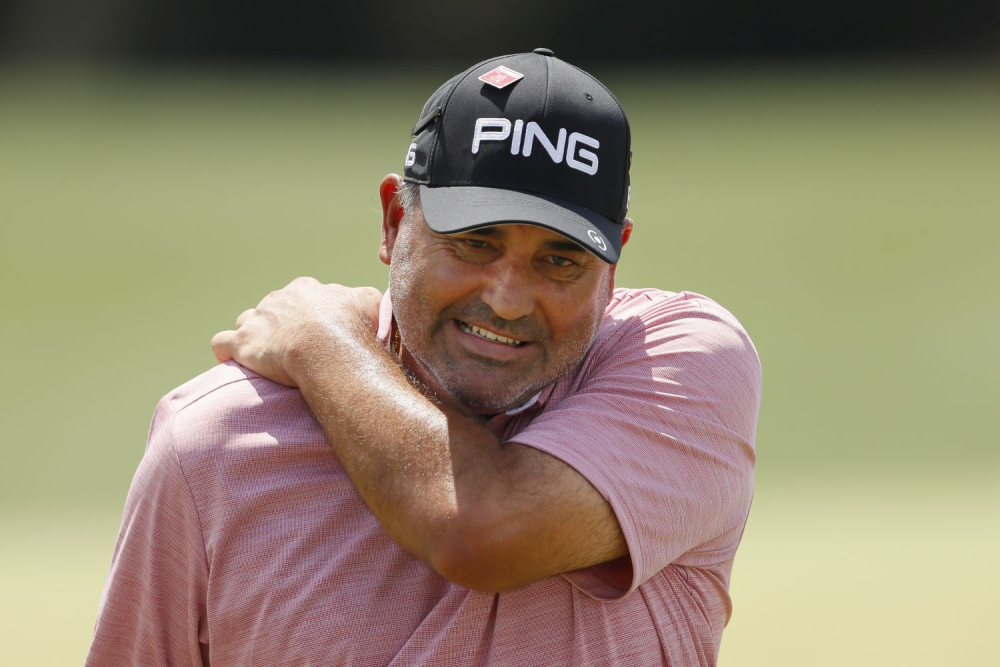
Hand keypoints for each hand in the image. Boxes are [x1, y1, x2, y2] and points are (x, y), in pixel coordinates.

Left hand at [211, 277, 381, 386]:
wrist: (326, 347)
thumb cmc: (351, 327)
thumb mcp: (369, 303)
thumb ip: (366, 298)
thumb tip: (369, 302)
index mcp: (306, 289)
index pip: (303, 294)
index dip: (309, 312)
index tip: (318, 330)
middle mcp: (278, 298)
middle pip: (274, 308)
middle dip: (281, 323)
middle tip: (296, 347)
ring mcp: (256, 319)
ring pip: (248, 321)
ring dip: (254, 334)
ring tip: (264, 354)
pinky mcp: (241, 343)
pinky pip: (221, 342)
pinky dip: (224, 350)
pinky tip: (229, 359)